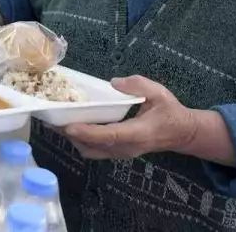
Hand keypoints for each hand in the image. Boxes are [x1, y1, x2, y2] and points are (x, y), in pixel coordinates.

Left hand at [62, 76, 198, 159]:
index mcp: (137, 133)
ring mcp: (122, 153)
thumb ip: (138, 85)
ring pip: (91, 152)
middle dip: (71, 135)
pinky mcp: (118, 152)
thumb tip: (114, 82)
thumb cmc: (170, 111)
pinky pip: (95, 151)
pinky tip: (73, 126)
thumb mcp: (158, 92)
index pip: (109, 135)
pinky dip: (81, 141)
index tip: (69, 126)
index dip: (87, 132)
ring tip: (58, 122)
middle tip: (53, 120)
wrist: (182, 133)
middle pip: (93, 147)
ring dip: (74, 140)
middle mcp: (127, 147)